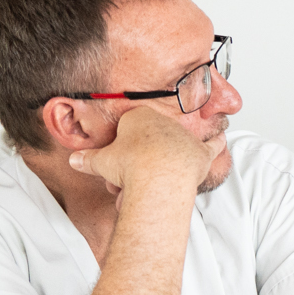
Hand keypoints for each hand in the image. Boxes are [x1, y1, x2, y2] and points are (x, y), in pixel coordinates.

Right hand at [67, 104, 221, 196]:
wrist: (157, 176)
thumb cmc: (130, 166)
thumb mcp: (100, 162)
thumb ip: (88, 159)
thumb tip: (74, 160)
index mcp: (139, 117)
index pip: (129, 126)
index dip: (122, 144)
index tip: (118, 157)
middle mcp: (164, 122)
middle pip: (151, 139)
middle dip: (140, 158)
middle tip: (130, 177)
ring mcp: (184, 136)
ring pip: (177, 141)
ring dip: (171, 152)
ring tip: (162, 168)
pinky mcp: (201, 153)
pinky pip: (213, 144)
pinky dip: (217, 141)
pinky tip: (219, 138)